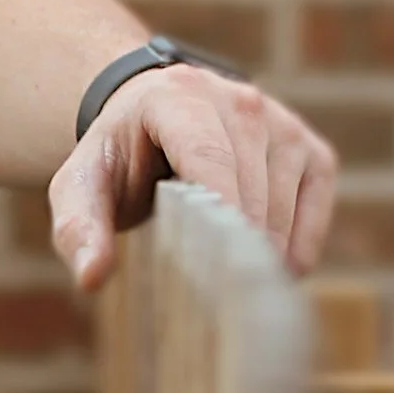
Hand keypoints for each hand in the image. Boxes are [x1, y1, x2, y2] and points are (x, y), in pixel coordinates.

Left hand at [48, 67, 337, 294]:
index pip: (209, 157)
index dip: (218, 212)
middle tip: (207, 294)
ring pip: (283, 204)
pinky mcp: (311, 149)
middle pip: (249, 188)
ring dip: (259, 252)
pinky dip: (296, 247)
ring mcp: (282, 123)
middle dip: (230, 248)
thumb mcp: (80, 187)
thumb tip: (92, 276)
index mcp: (179, 97)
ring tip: (226, 282)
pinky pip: (316, 207)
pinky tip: (266, 268)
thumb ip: (78, 228)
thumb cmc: (117, 158)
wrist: (152, 119)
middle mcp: (239, 101)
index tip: (216, 269)